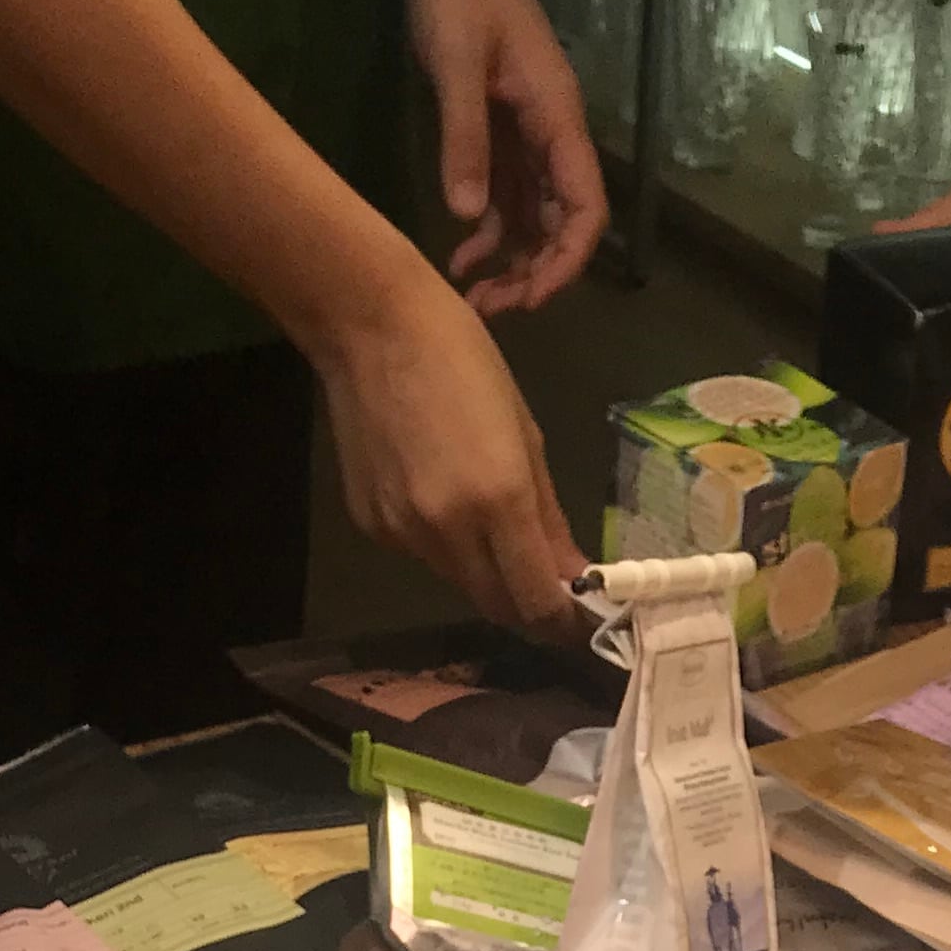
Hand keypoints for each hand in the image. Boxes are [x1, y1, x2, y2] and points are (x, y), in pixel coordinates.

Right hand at [312, 271, 586, 633]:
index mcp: (499, 500)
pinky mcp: (374, 528)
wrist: (370, 327)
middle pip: (498, 605)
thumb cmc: (462, 359)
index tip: (579, 620)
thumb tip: (574, 574)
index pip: (536, 601)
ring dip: (487, 574)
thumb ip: (549, 515)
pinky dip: (444, 546)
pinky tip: (438, 495)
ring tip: (491, 529)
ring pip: (460, 582)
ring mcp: (406, 534)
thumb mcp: (525, 431)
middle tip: (547, 592)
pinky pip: (423, 556)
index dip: (561, 623)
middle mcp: (450, 531)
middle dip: (527, 608)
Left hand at [406, 0, 607, 315]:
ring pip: (533, 221)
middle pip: (561, 225)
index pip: (584, 208)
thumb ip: (464, 137)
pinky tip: (459, 258)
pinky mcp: (500, 137)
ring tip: (472, 298)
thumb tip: (466, 215)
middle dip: (534, 273)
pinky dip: (486, 235)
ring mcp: (527, 139)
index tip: (530, 297)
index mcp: (556, 120)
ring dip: (509, 264)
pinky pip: (504, 200)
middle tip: (489, 309)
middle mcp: (550, 137)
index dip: (566, 261)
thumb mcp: (456, 62)